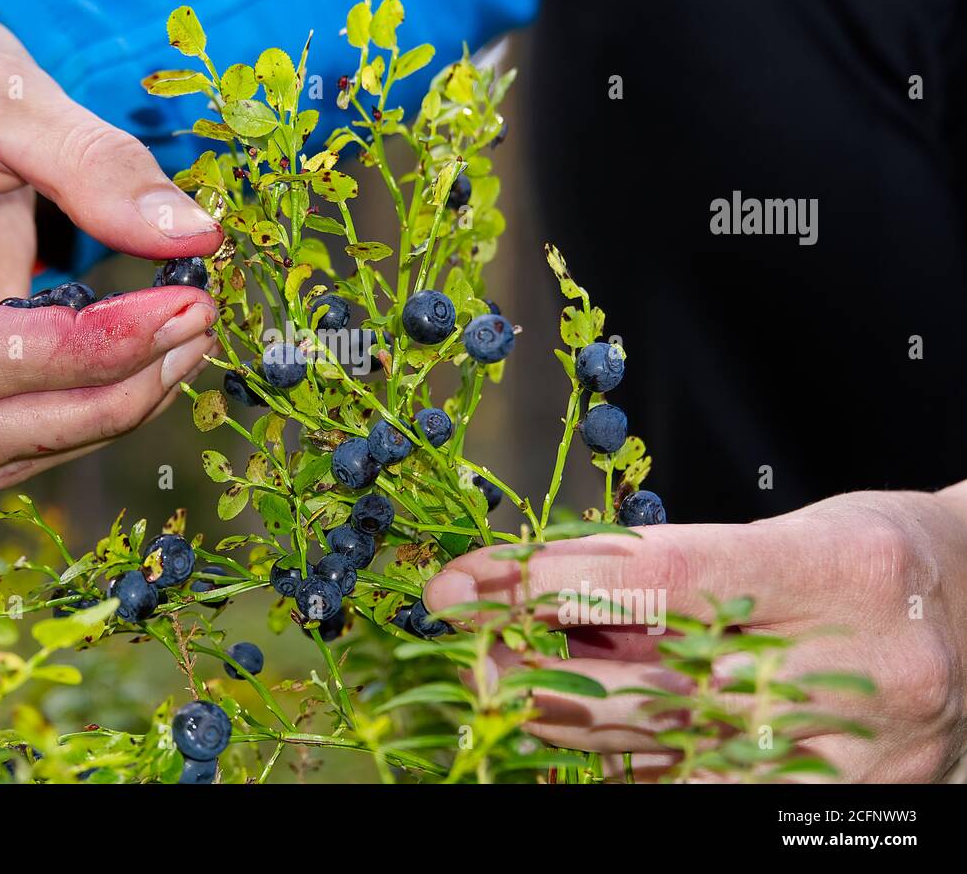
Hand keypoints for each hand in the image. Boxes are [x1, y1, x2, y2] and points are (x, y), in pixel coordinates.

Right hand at [0, 0, 222, 487]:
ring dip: (92, 420)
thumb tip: (196, 238)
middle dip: (105, 401)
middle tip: (197, 336)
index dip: (92, 353)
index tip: (187, 310)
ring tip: (178, 351)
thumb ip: (102, 168)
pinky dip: (68, 412)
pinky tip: (135, 361)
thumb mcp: (18, 94)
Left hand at [425, 486, 966, 780]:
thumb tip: (546, 598)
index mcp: (836, 567)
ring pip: (673, 754)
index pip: (663, 576)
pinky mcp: (846, 803)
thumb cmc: (868, 560)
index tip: (468, 587)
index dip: (550, 584)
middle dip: (541, 673)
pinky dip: (639, 766)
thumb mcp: (783, 532)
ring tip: (515, 693)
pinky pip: (708, 795)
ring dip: (574, 725)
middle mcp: (853, 664)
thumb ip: (675, 569)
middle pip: (659, 682)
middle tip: (473, 660)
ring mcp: (855, 750)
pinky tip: (595, 737)